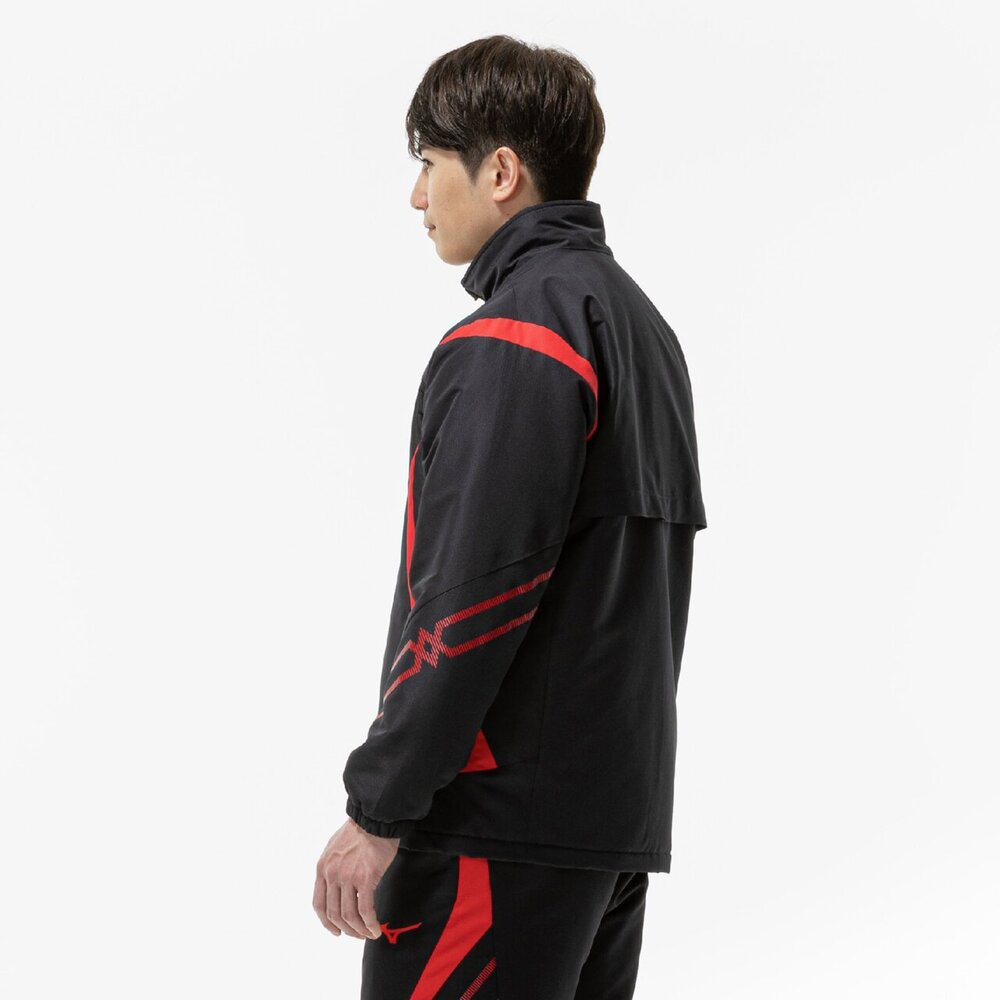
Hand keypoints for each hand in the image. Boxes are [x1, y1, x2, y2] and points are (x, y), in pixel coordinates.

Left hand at [313, 817, 399, 939]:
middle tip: (357, 934)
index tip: (336, 931)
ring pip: (349, 915)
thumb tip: (341, 887)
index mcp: (322, 868)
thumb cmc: (360, 830)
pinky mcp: (365, 878)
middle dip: (346, 929)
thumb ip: (334, 868)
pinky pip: (365, 910)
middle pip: (334, 914)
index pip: (318, 904)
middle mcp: (331, 875)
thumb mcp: (336, 848)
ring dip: (359, 930)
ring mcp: (347, 877)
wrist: (375, 819)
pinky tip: (376, 928)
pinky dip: (370, 924)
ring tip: (368, 933)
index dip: (326, 923)